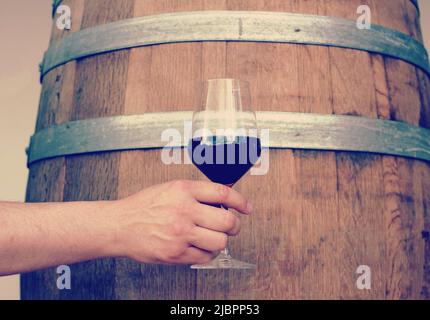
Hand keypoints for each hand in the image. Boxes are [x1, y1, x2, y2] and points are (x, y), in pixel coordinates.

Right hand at [108, 180, 251, 264]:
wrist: (121, 225)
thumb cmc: (144, 206)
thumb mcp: (170, 189)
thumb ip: (196, 193)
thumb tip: (223, 200)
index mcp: (183, 190)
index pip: (223, 193)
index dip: (240, 201)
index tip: (246, 207)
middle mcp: (184, 210)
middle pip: (227, 220)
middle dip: (234, 225)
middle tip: (231, 226)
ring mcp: (181, 233)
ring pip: (220, 241)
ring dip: (221, 240)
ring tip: (212, 237)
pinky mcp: (176, 253)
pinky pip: (205, 257)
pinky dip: (207, 253)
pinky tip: (199, 246)